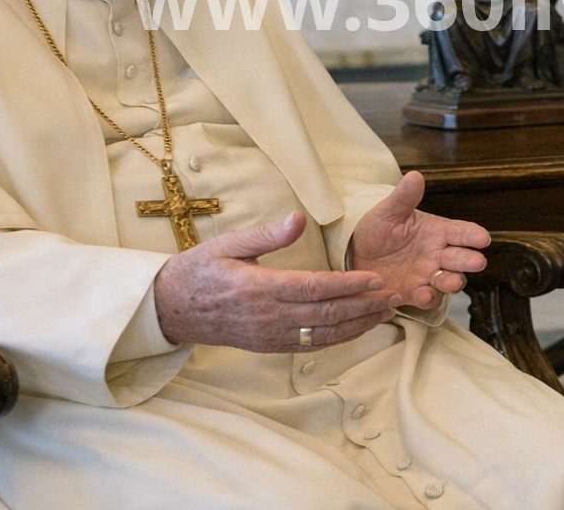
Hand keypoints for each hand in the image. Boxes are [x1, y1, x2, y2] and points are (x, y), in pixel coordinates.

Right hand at [154, 212, 399, 351]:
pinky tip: (357, 329)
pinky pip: (310, 346)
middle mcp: (268, 317)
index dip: (349, 285)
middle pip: (326, 315)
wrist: (170, 309)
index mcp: (259, 287)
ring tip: (385, 313)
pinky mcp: (269, 346)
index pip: (315, 288)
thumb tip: (299, 218)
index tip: (376, 279)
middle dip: (364, 307)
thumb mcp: (228, 243)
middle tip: (393, 296)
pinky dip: (338, 339)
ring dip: (358, 325)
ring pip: (323, 335)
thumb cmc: (199, 270)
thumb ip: (267, 233)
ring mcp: (269, 336)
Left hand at [350, 171, 490, 308]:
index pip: (462, 232)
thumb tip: (415, 175)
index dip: (474, 235)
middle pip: (462, 258)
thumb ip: (403, 198)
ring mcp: (427, 275)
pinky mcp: (414, 293)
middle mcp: (437, 254)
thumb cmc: (376, 230)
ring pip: (450, 280)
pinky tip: (424, 294)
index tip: (483, 238)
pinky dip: (429, 297)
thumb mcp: (387, 212)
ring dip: (453, 281)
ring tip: (451, 280)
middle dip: (471, 260)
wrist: (354, 255)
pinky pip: (428, 298)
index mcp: (436, 232)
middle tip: (477, 262)